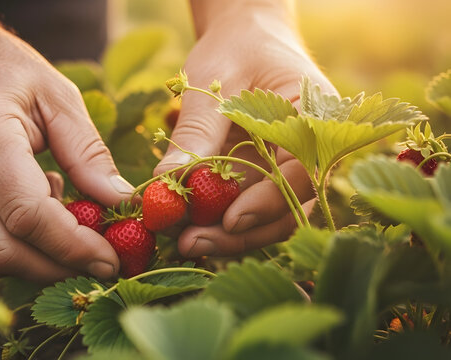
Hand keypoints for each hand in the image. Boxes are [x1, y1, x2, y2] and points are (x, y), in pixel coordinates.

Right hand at [0, 15, 133, 281]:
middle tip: (100, 262)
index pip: (28, 215)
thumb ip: (88, 152)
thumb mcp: (57, 95)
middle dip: (60, 268)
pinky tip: (35, 212)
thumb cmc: (1, 69)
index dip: (73, 247)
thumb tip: (119, 202)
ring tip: (67, 223)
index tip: (111, 261)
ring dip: (39, 260)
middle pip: (5, 251)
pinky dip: (16, 246)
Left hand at [154, 0, 335, 257]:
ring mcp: (288, 169)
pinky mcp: (265, 178)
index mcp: (316, 118)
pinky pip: (248, 207)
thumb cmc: (236, 49)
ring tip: (183, 241)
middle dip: (241, 234)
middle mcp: (311, 152)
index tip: (228, 221)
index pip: (303, 172)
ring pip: (268, 218)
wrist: (245, 38)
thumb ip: (196, 130)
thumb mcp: (213, 81)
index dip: (268, 202)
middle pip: (288, 208)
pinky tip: (188, 228)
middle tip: (190, 242)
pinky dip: (220, 222)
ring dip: (228, 236)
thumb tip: (166, 180)